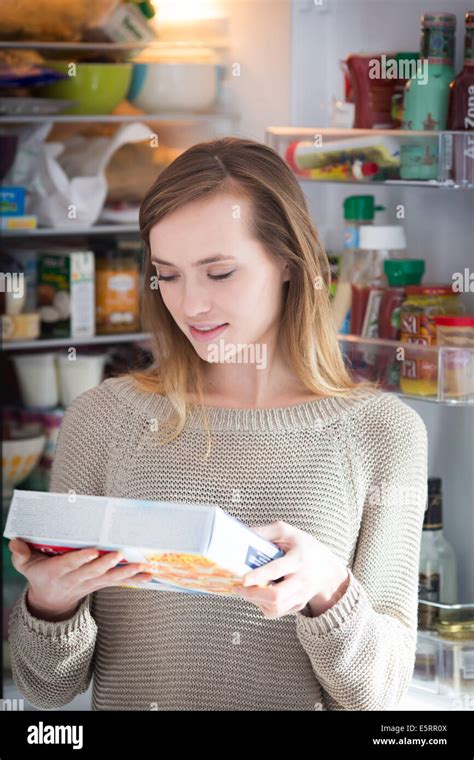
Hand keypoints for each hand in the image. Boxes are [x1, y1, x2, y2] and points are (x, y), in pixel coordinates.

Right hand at [8, 538, 153, 620]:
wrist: (51, 600)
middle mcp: (76, 578)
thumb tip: (15, 543)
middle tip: (119, 553)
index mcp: (57, 571)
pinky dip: (135, 579)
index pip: (70, 564)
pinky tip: (149, 575)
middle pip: (93, 571)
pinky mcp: (100, 585)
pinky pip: (118, 582)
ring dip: (127, 572)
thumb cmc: (40, 573)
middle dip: (106, 563)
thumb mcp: (26, 565)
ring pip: (110, 578)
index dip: (81, 558)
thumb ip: (21, 554)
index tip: (92, 550)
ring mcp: (90, 583)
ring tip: (143, 566)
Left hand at [236, 520, 349, 618]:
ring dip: (255, 601)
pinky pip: (276, 612)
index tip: (243, 579)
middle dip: (253, 594)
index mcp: (298, 560)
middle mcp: (300, 581)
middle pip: (276, 596)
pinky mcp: (297, 606)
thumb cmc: (304, 547)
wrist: (327, 569)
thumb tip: (244, 535)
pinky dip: (262, 606)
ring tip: (245, 590)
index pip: (277, 570)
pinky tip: (257, 595)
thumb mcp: (288, 532)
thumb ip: (266, 532)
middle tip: (238, 587)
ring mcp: (300, 596)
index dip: (259, 576)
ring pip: (275, 608)